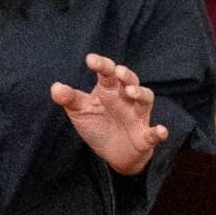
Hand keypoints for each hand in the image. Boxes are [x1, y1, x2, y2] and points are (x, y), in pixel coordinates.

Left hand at [50, 51, 166, 176]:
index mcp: (109, 91)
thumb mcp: (80, 111)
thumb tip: (55, 88)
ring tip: (131, 91)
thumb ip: (69, 99)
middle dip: (126, 75)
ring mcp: (137, 117)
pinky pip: (154, 133)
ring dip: (141, 94)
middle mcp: (125, 100)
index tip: (90, 59)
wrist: (113, 154)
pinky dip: (158, 132)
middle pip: (130, 81)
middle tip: (118, 72)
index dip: (101, 65)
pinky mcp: (145, 137)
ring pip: (145, 100)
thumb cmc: (98, 125)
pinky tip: (160, 130)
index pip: (107, 74)